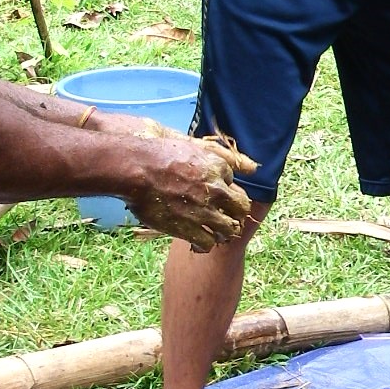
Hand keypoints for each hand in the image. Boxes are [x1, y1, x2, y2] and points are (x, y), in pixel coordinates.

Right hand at [126, 132, 254, 249]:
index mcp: (218, 168)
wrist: (135, 168)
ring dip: (223, 231)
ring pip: (229, 228)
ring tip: (212, 230)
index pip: (234, 183)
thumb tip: (254, 168)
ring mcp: (204, 211)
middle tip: (225, 215)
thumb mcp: (193, 145)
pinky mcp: (188, 228)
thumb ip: (224, 156)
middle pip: (241, 208)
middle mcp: (216, 190)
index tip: (214, 193)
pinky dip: (204, 244)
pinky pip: (208, 243)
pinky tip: (196, 239)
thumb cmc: (158, 152)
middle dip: (236, 212)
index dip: (225, 190)